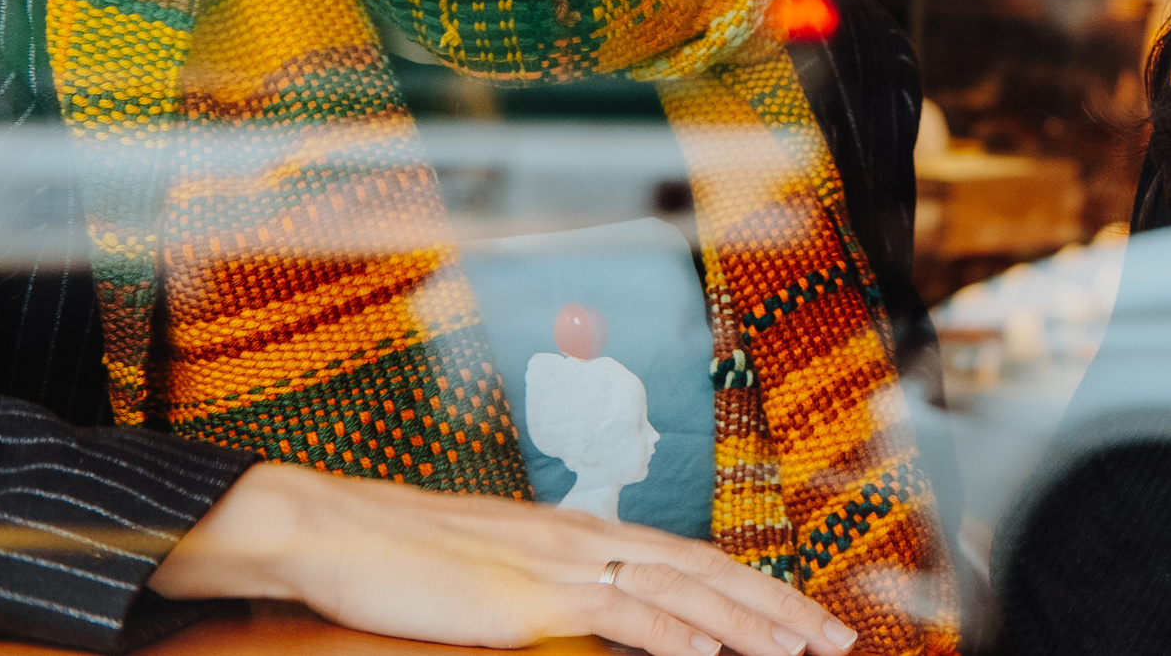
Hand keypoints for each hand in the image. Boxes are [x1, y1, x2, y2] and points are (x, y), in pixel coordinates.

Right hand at [151, 461, 859, 655]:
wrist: (333, 528)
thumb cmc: (401, 556)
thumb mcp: (493, 573)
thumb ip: (548, 591)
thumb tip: (589, 616)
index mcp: (581, 531)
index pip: (691, 558)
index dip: (753, 588)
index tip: (801, 616)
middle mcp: (586, 537)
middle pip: (708, 570)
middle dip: (779, 608)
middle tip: (836, 638)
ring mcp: (561, 561)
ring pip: (682, 591)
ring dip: (749, 626)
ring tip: (800, 652)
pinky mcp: (530, 594)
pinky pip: (619, 613)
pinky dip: (673, 635)